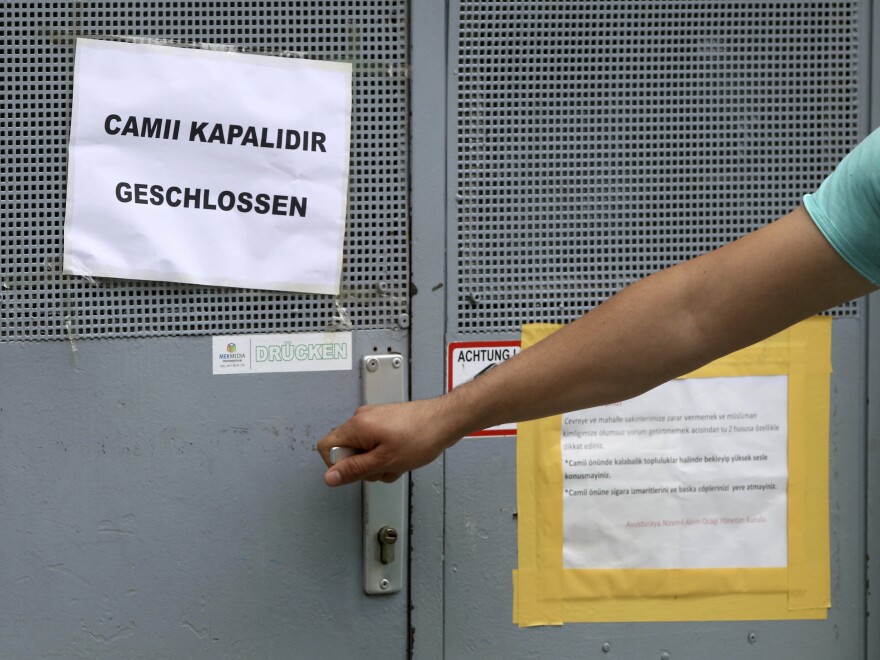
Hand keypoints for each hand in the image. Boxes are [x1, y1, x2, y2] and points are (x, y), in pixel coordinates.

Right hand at [316, 398, 460, 485]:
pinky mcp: (385, 422)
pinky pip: (376, 445)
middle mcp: (361, 418)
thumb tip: (329, 477)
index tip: (359, 470)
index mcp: (356, 426)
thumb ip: (354, 470)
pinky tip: (401, 456)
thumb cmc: (421, 436)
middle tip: (383, 466)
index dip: (339, 466)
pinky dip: (386, 455)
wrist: (445, 421)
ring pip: (363, 451)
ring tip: (397, 461)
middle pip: (346, 452)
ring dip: (378, 463)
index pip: (326, 448)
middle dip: (364, 466)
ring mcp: (374, 419)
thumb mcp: (384, 461)